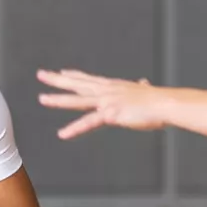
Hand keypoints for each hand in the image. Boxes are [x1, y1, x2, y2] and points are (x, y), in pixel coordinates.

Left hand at [36, 69, 172, 139]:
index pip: (89, 79)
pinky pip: (88, 123)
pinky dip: (75, 129)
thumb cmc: (158, 101)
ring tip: (42, 99)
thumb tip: (144, 83)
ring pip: (77, 100)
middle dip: (57, 80)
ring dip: (58, 100)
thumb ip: (141, 89)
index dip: (74, 76)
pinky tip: (62, 134)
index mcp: (113, 86)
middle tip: (41, 74)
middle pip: (77, 84)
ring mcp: (107, 102)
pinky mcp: (110, 114)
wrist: (166, 104)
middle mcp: (107, 91)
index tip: (62, 72)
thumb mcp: (145, 92)